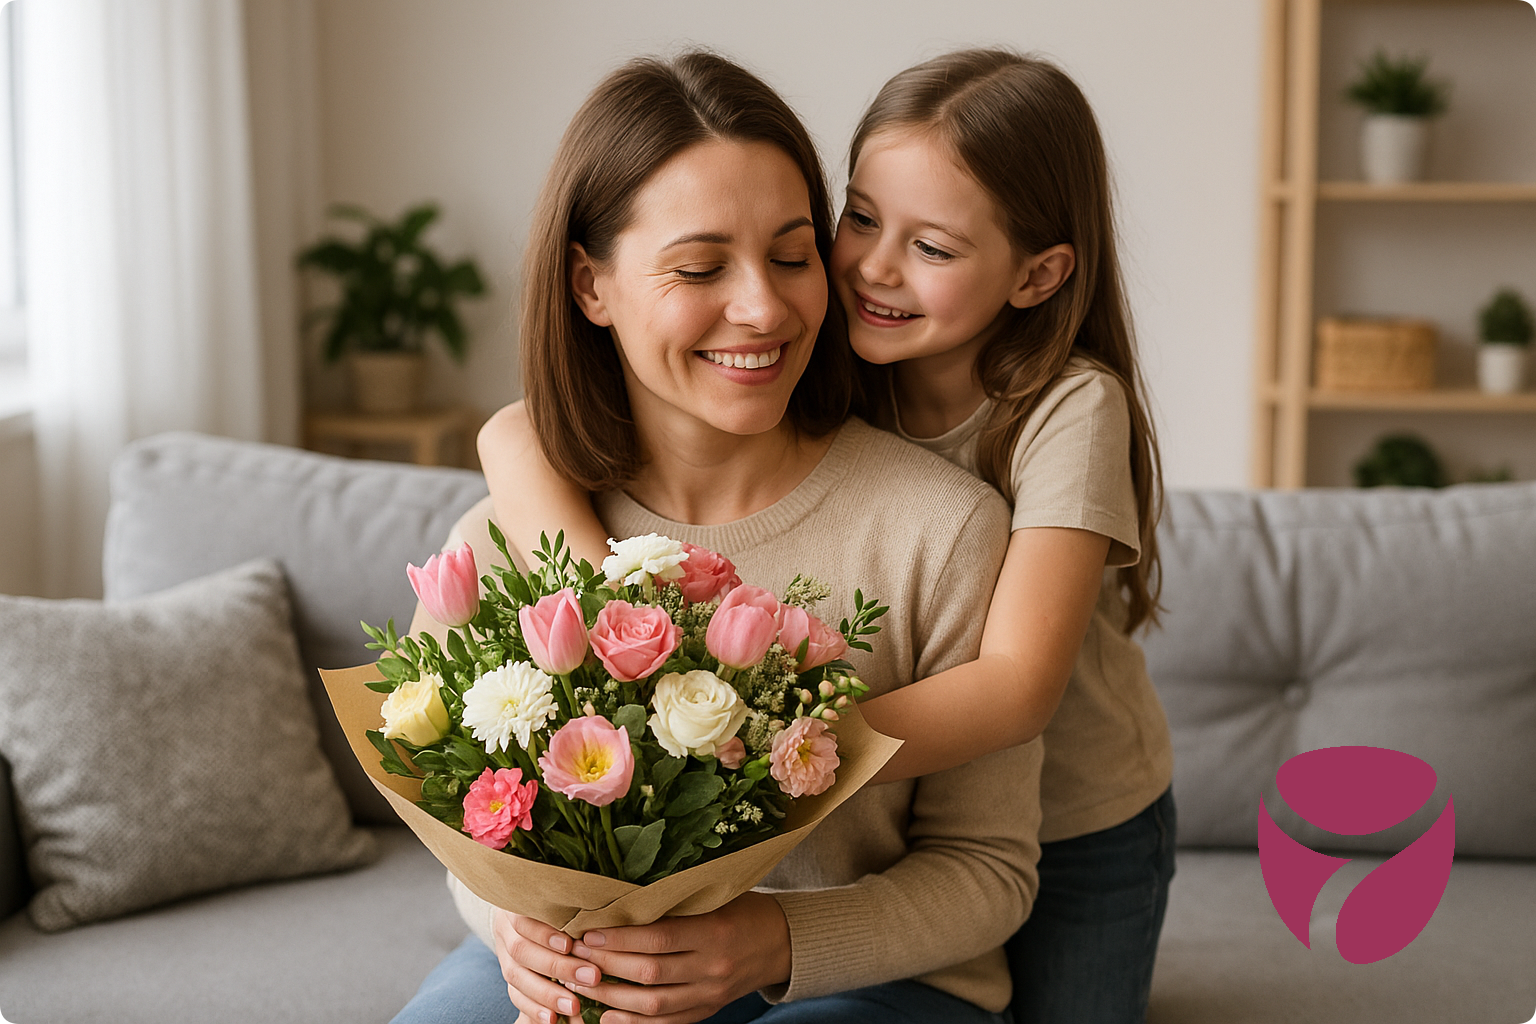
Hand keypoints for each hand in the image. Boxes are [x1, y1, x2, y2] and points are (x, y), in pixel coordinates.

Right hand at [494, 908, 594, 1023]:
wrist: (524, 911)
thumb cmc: (554, 903)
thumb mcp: (559, 899)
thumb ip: (571, 910)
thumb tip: (598, 919)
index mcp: (517, 906)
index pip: (525, 920)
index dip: (545, 934)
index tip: (570, 945)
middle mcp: (506, 930)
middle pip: (523, 951)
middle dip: (557, 967)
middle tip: (591, 977)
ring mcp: (503, 954)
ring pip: (517, 977)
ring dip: (546, 994)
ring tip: (573, 1006)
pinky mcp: (509, 975)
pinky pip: (515, 995)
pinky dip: (533, 1008)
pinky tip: (551, 1018)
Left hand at [497, 892, 791, 1023]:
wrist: (779, 942)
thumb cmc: (740, 909)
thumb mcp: (714, 897)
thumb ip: (674, 902)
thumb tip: (620, 897)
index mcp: (714, 931)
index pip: (659, 938)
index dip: (620, 939)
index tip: (588, 934)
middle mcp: (711, 966)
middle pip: (650, 973)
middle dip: (607, 967)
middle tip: (574, 958)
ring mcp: (709, 993)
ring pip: (653, 1003)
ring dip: (612, 997)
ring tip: (581, 986)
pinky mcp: (706, 1011)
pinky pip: (666, 1023)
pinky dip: (634, 1023)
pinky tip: (606, 1016)